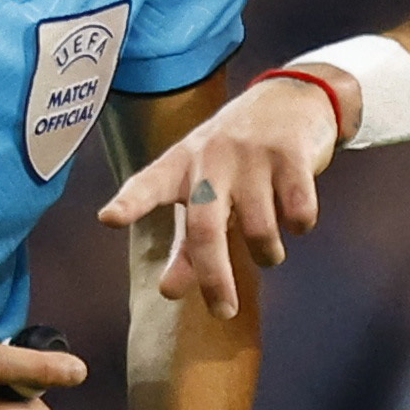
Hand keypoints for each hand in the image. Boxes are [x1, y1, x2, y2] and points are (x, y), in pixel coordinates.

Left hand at [95, 73, 336, 318]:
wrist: (291, 98)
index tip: (109, 218)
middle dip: (214, 277)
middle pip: (206, 228)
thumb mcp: (204, 191)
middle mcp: (211, 158)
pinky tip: (297, 219)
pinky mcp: (291, 155)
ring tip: (269, 251)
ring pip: (259, 230)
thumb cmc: (235, 157)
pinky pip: (298, 213)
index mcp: (180, 165)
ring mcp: (252, 154)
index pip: (148, 184)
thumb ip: (186, 244)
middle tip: (223, 311)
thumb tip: (168, 292)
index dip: (130, 202)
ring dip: (268, 254)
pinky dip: (300, 226)